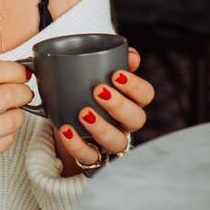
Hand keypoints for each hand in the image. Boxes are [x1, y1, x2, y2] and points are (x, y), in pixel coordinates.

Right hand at [0, 60, 33, 194]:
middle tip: (25, 93)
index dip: (13, 70)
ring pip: (10, 120)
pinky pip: (6, 140)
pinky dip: (9, 133)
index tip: (22, 73)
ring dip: (18, 114)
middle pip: (4, 95)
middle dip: (23, 92)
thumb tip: (16, 72)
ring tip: (13, 113)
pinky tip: (0, 131)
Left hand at [54, 47, 153, 173]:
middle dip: (119, 105)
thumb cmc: (84, 90)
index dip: (135, 86)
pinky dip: (77, 145)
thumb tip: (129, 53)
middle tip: (99, 90)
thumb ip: (109, 59)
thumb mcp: (95, 72)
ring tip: (83, 112)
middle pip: (137, 119)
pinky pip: (89, 157)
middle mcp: (124, 123)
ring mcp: (109, 142)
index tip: (116, 74)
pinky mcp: (90, 155)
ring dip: (103, 127)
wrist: (63, 118)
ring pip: (118, 142)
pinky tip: (66, 130)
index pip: (146, 95)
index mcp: (131, 100)